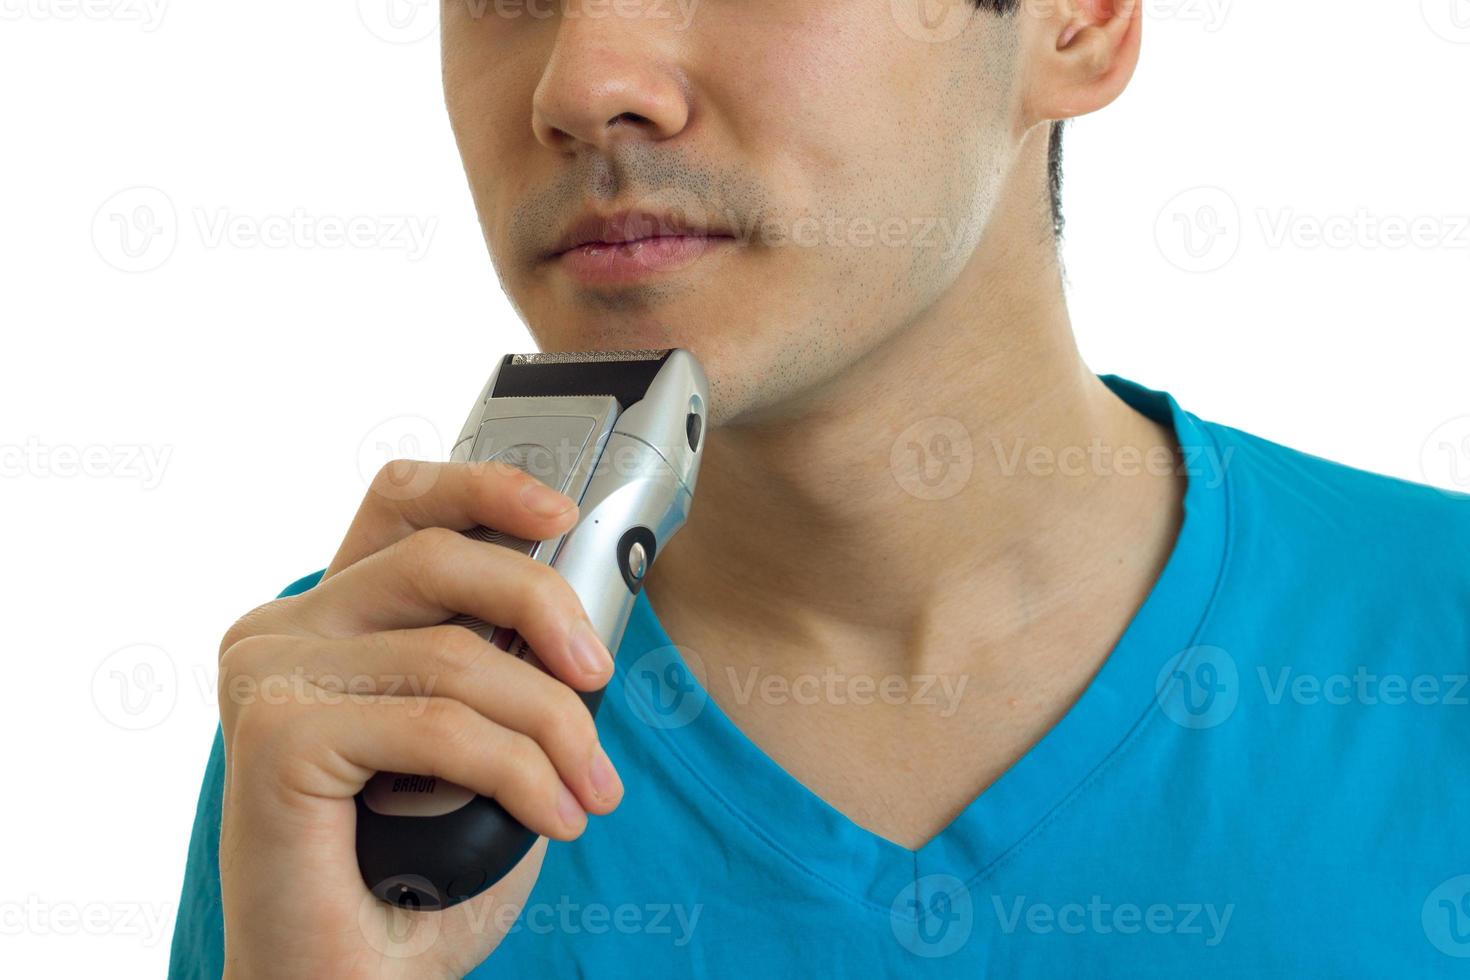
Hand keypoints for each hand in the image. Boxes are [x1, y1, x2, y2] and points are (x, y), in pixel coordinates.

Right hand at [216, 459, 624, 978]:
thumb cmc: (420, 870)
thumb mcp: (476, 737)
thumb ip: (498, 659)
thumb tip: (578, 613)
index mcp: (329, 618)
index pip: (397, 504)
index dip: (482, 485)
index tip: (562, 510)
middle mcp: (283, 630)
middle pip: (438, 557)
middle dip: (545, 607)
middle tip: (599, 678)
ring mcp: (269, 677)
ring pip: (458, 655)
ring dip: (553, 725)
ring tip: (589, 791)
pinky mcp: (276, 736)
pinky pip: (443, 726)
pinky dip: (521, 773)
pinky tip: (552, 818)